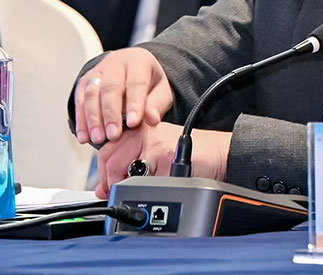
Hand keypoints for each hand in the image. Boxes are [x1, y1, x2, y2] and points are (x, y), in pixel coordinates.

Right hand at [75, 47, 172, 144]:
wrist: (133, 70)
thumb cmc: (149, 82)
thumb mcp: (161, 91)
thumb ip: (157, 104)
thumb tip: (152, 119)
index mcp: (139, 61)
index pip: (136, 82)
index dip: (134, 104)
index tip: (133, 123)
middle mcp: (116, 62)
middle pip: (110, 88)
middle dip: (111, 114)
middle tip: (114, 135)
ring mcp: (97, 71)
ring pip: (91, 94)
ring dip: (93, 119)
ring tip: (98, 139)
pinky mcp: (84, 82)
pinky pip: (79, 101)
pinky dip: (81, 121)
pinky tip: (84, 136)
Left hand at [94, 122, 230, 198]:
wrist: (220, 152)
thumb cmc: (194, 153)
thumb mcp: (159, 150)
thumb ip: (133, 161)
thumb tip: (105, 187)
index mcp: (141, 129)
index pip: (106, 151)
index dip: (102, 174)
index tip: (106, 188)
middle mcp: (145, 132)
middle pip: (109, 159)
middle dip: (109, 182)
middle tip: (119, 193)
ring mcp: (154, 142)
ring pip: (122, 169)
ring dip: (126, 186)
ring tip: (139, 191)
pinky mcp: (166, 154)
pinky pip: (145, 179)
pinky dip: (148, 189)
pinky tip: (159, 187)